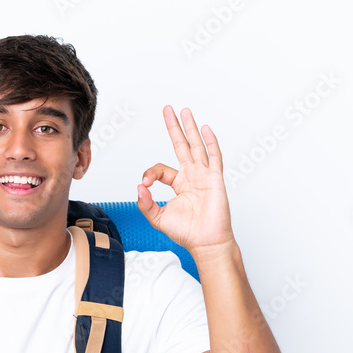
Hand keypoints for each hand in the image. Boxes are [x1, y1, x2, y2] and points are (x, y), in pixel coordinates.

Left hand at [136, 106, 233, 253]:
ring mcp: (204, 176)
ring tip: (185, 111)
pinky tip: (204, 129)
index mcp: (179, 184)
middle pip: (182, 146)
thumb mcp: (157, 218)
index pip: (161, 169)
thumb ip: (145, 203)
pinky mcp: (215, 180)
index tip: (144, 186)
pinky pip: (214, 157)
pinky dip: (210, 142)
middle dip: (174, 128)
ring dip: (190, 128)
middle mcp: (192, 176)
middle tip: (168, 110)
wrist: (205, 242)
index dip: (150, 174)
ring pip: (196, 146)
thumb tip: (138, 187)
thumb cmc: (186, 232)